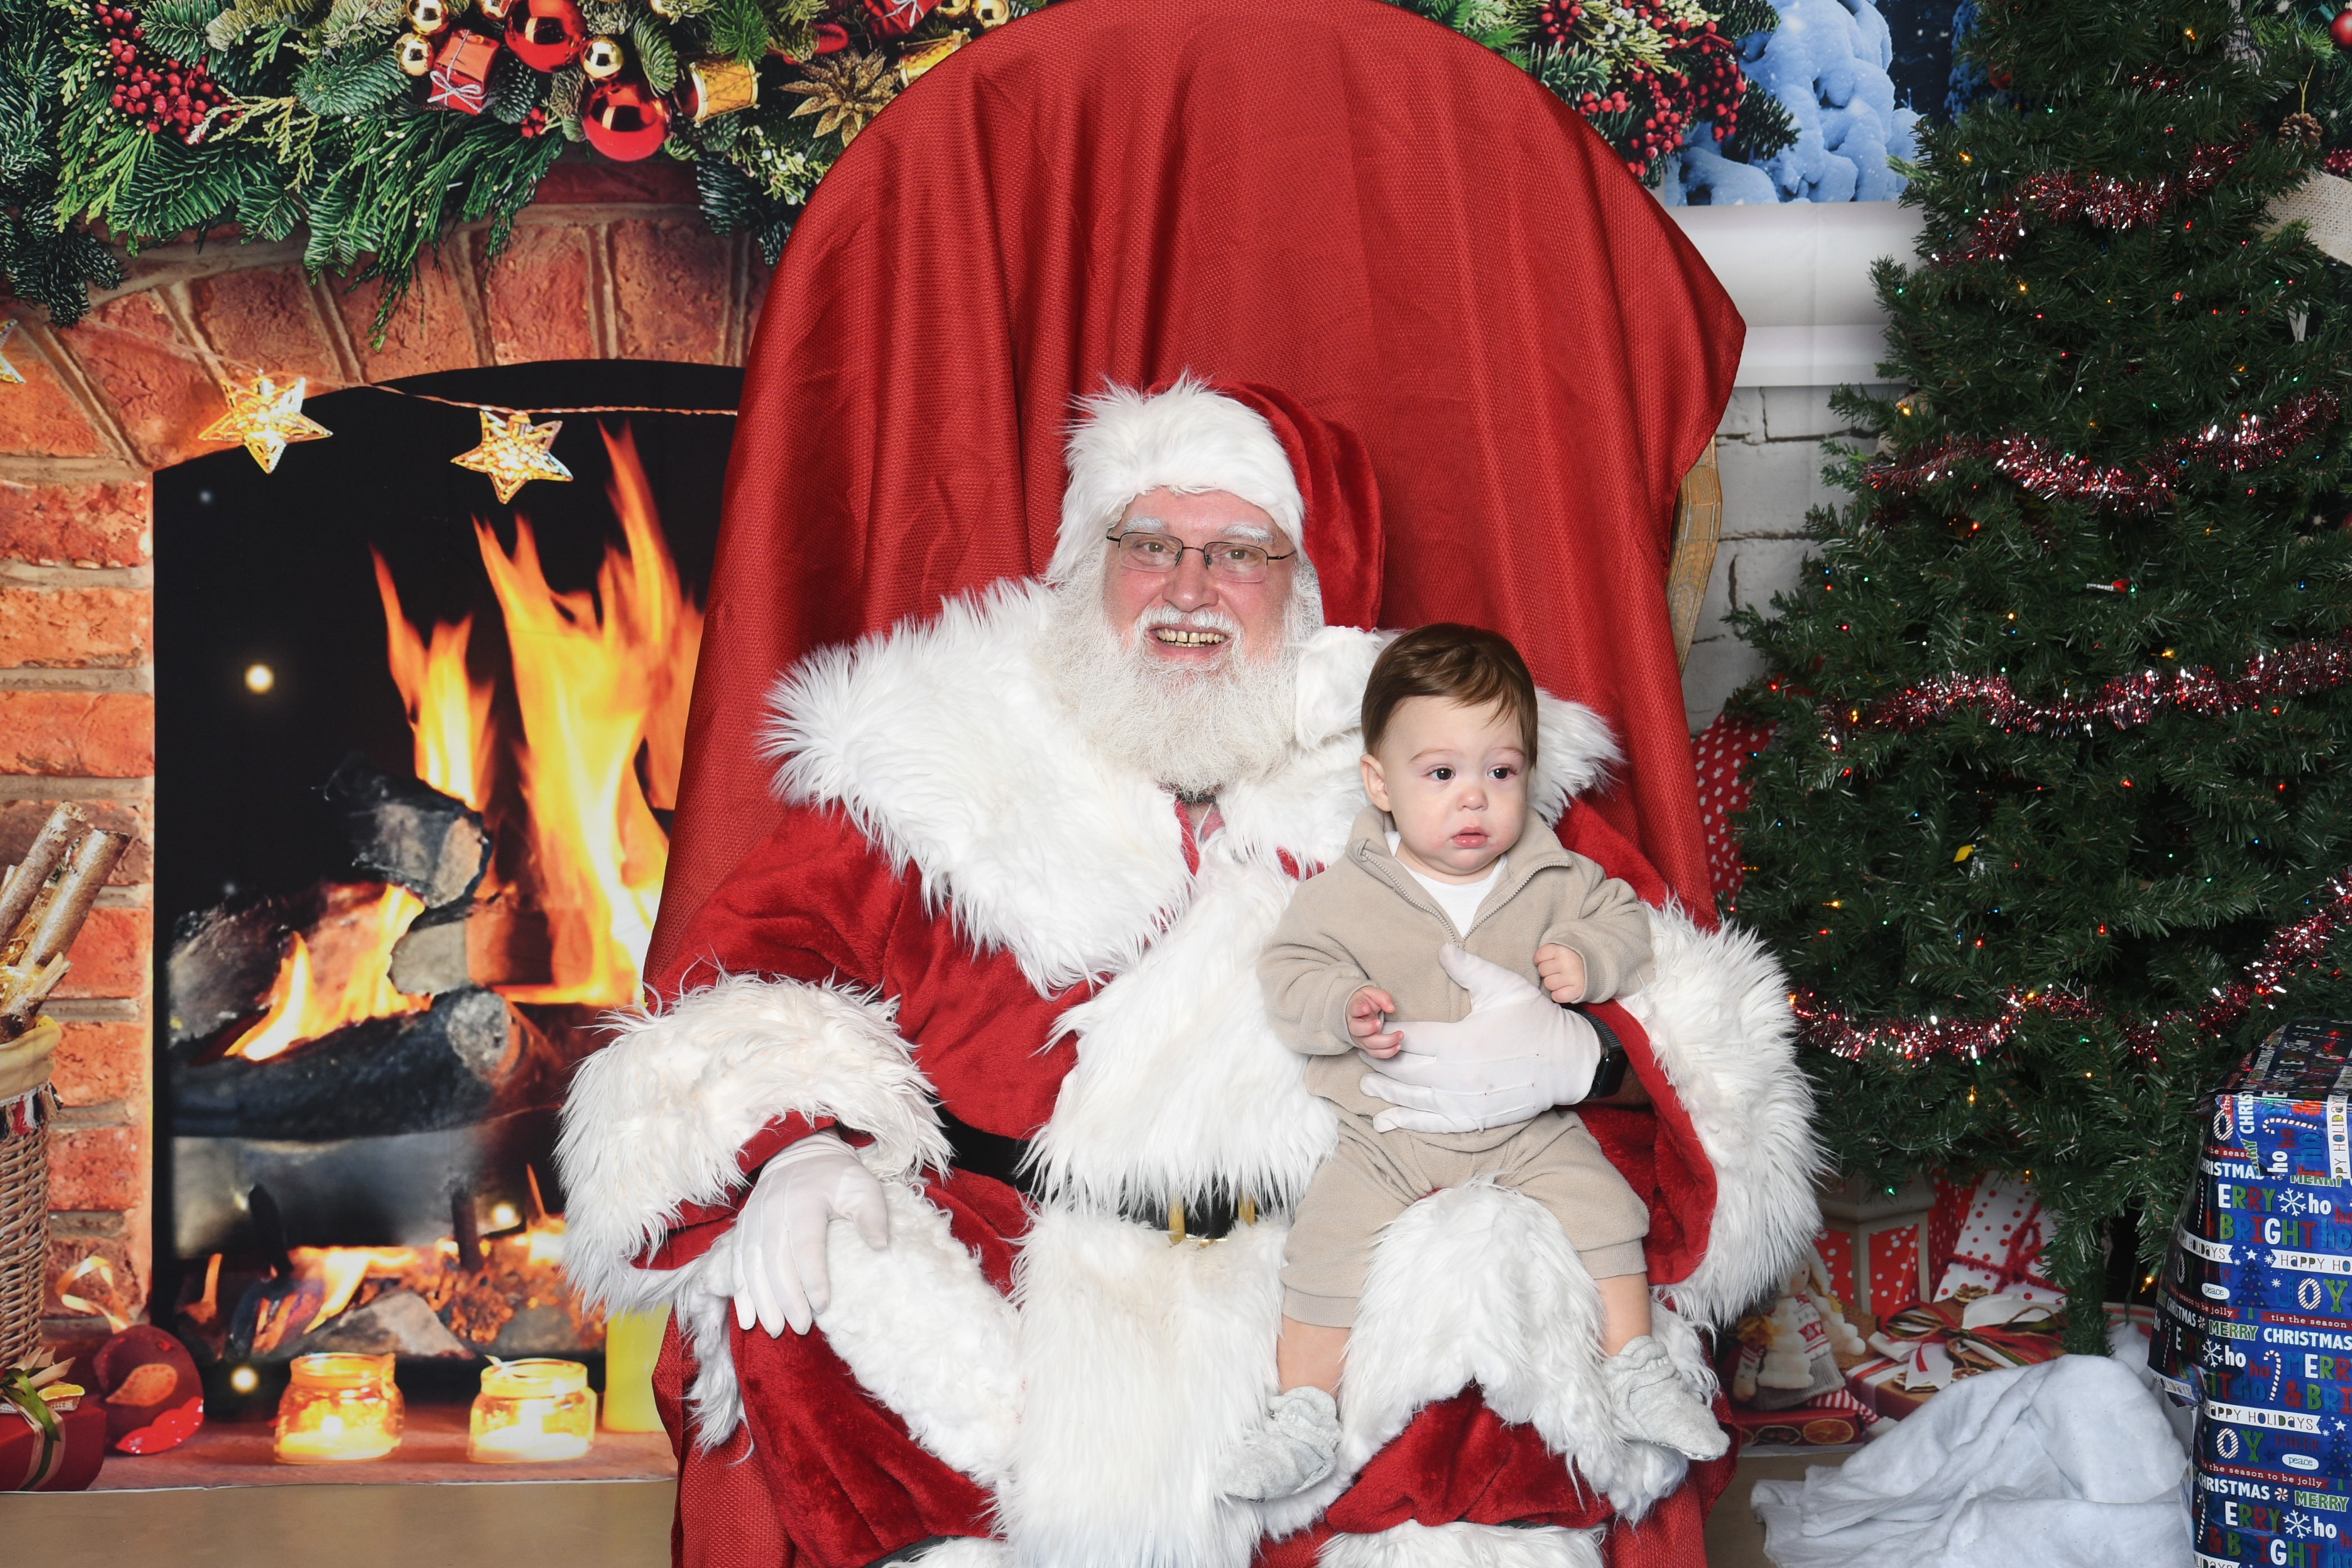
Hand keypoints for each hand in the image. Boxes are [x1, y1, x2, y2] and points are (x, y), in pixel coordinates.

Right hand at [729, 1131, 889, 1335]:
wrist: (798, 1151)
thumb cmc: (837, 1177)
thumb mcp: (862, 1187)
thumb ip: (873, 1215)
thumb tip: (881, 1246)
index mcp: (805, 1201)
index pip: (806, 1245)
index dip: (813, 1278)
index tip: (822, 1307)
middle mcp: (773, 1211)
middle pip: (776, 1261)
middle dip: (786, 1298)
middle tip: (799, 1327)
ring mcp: (754, 1219)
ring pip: (752, 1265)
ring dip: (761, 1300)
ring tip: (773, 1329)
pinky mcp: (743, 1227)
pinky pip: (737, 1262)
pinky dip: (739, 1292)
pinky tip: (746, 1317)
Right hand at [1347, 985, 1401, 1057]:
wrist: (1361, 1012)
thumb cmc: (1367, 1002)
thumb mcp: (1373, 994)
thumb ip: (1382, 998)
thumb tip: (1391, 1008)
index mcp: (1354, 1010)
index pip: (1354, 1010)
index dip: (1359, 1010)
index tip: (1367, 1008)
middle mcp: (1355, 1026)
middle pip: (1358, 1031)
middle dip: (1369, 1028)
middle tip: (1380, 1023)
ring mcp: (1361, 1038)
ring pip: (1369, 1045)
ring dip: (1385, 1043)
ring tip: (1399, 1035)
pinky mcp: (1368, 1047)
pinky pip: (1376, 1053)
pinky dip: (1387, 1052)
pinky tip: (1398, 1046)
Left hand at [1359, 944, 1602, 1132]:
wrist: (1568, 1063)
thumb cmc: (1536, 1021)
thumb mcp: (1506, 986)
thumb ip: (1469, 968)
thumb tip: (1442, 948)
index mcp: (1462, 1040)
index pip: (1409, 1038)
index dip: (1386, 1032)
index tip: (1373, 1026)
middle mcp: (1458, 1075)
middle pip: (1404, 1069)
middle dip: (1379, 1060)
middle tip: (1362, 1051)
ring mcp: (1465, 1101)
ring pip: (1412, 1098)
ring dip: (1386, 1091)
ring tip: (1366, 1083)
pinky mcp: (1473, 1119)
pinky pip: (1432, 1123)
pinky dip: (1406, 1121)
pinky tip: (1385, 1120)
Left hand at [1534, 943, 1586, 1003]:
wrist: (1599, 964)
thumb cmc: (1575, 957)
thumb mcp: (1563, 947)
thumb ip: (1549, 951)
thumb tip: (1534, 962)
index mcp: (1561, 949)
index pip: (1538, 957)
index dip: (1540, 960)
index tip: (1548, 960)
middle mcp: (1567, 962)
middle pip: (1542, 971)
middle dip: (1548, 971)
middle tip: (1558, 970)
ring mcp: (1572, 976)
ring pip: (1548, 984)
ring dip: (1553, 983)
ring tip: (1563, 979)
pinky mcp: (1577, 990)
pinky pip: (1557, 996)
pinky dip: (1559, 995)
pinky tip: (1564, 989)